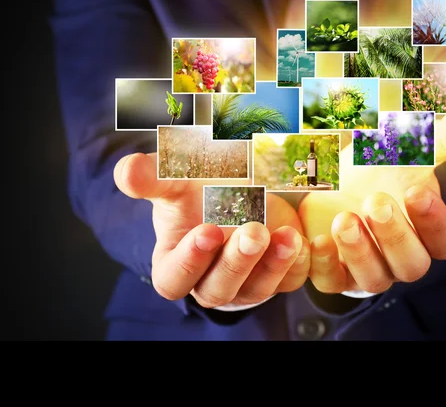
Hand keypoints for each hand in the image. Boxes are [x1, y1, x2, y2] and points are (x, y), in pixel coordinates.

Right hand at [114, 153, 309, 307]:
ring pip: (256, 289)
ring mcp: (246, 283)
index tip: (207, 230)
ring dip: (271, 265)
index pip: (174, 279)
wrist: (241, 183)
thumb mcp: (177, 177)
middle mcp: (210, 280)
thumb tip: (127, 171)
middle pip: (217, 289)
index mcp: (176, 262)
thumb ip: (152, 177)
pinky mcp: (279, 276)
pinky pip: (290, 281)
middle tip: (252, 231)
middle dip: (236, 262)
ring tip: (286, 236)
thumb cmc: (201, 185)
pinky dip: (298, 264)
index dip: (189, 260)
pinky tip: (303, 239)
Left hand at [300, 114, 445, 293]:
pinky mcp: (334, 274)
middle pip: (412, 265)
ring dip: (360, 251)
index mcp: (426, 233)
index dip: (436, 221)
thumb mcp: (404, 152)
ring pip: (374, 279)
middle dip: (396, 235)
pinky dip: (326, 264)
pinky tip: (319, 238)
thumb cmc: (376, 171)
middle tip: (376, 202)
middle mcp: (401, 258)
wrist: (332, 183)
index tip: (416, 191)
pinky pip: (332, 283)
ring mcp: (368, 270)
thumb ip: (437, 141)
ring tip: (345, 218)